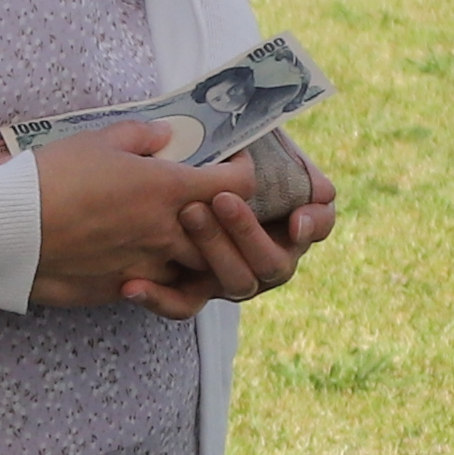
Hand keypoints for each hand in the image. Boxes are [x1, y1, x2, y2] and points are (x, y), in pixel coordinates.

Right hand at [26, 122, 263, 311]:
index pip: (238, 187)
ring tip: (178, 236)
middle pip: (226, 236)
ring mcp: (146, 267)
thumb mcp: (96, 141)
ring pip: (196, 270)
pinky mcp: (119, 291)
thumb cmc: (50, 178)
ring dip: (195, 254)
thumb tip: (163, 135)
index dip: (243, 172)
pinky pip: (157, 288)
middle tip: (211, 203)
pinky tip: (140, 257)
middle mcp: (166, 233)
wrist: (6, 231)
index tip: (232, 162)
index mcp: (168, 189)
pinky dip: (160, 276)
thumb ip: (140, 136)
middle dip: (226, 221)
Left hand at [131, 141, 339, 315]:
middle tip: (222, 200)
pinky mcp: (194, 291)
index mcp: (294, 224)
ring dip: (213, 250)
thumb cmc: (226, 156)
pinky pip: (183, 305)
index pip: (316, 227)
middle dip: (248, 232)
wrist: (176, 171)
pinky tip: (132, 285)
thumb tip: (320, 192)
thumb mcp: (257, 149)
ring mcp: (233, 279)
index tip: (296, 219)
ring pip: (235, 282)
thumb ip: (290, 165)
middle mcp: (268, 260)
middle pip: (270, 262)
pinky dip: (160, 298)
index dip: (312, 225)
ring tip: (188, 214)